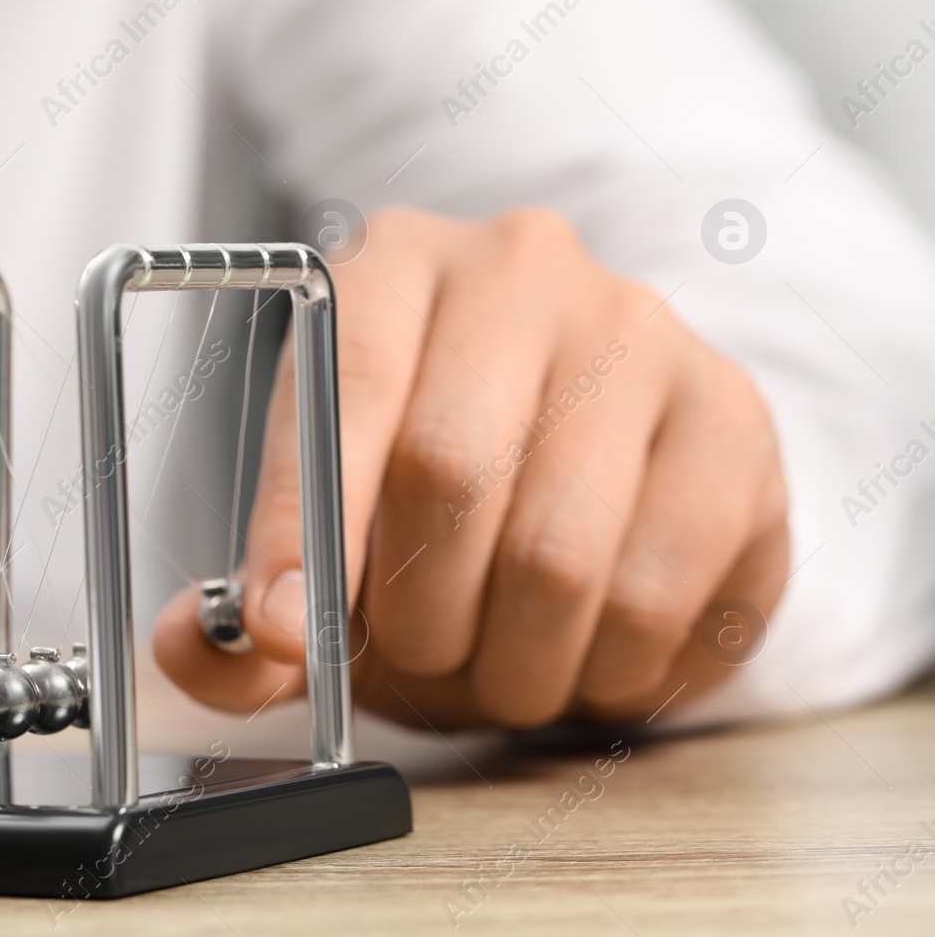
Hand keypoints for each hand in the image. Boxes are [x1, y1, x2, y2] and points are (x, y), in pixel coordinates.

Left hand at [153, 207, 788, 728]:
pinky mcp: (736, 420)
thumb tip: (200, 647)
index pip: (341, 385)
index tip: (284, 634)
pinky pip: (663, 594)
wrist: (596, 453)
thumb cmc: (434, 490)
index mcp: (394, 265)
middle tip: (418, 661)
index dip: (301, 527)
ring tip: (500, 666)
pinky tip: (587, 656)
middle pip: (450, 472)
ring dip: (513, 662)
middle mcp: (524, 270)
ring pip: (560, 553)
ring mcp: (645, 335)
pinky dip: (607, 671)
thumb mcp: (325, 527)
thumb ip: (247, 602)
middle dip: (416, 617)